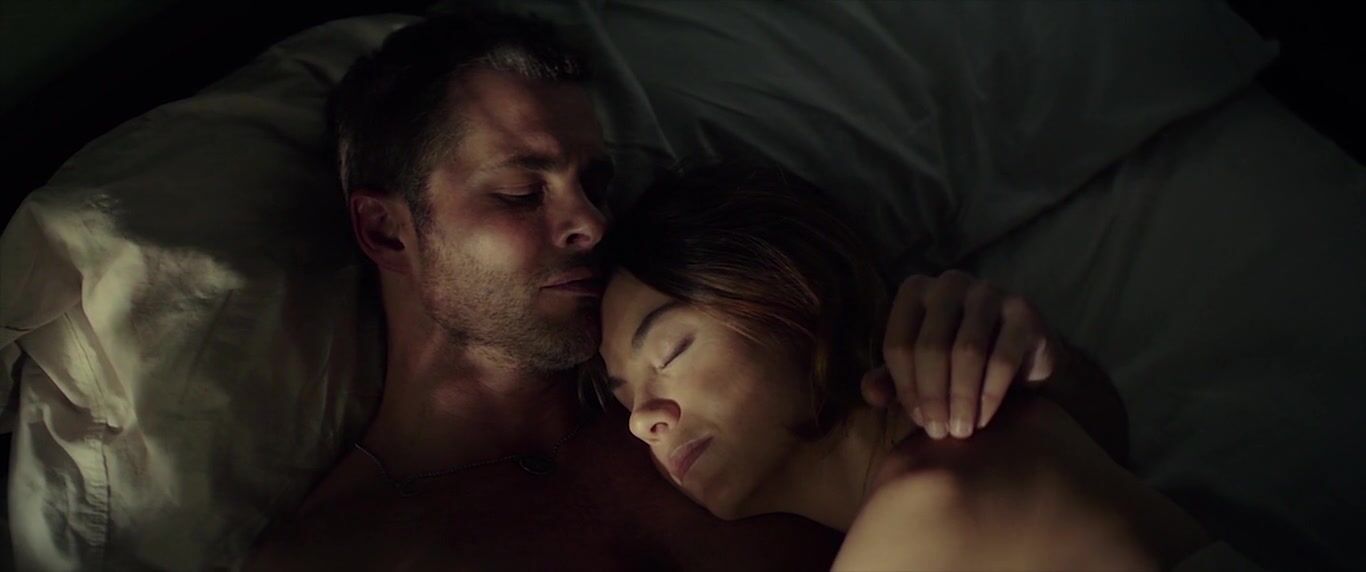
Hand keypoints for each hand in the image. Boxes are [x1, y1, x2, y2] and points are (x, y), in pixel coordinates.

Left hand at [861, 270, 1060, 439]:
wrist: (1023, 360)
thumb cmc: (959, 364)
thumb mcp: (919, 372)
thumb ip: (891, 381)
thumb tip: (871, 393)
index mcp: (915, 291)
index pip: (898, 344)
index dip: (905, 388)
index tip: (919, 420)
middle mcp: (949, 283)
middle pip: (930, 347)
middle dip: (932, 397)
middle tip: (939, 432)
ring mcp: (989, 292)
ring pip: (966, 352)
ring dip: (961, 398)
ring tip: (961, 430)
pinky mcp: (1024, 311)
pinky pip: (1002, 358)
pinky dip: (990, 394)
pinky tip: (984, 418)